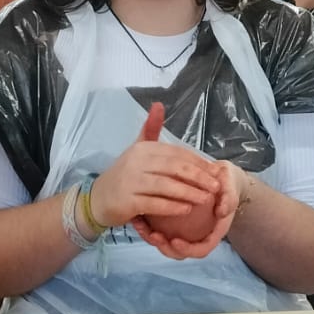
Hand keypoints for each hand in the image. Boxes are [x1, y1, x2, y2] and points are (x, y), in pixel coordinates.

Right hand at [90, 102, 219, 233]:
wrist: (97, 198)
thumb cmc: (124, 175)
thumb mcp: (137, 149)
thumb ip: (150, 129)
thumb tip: (159, 104)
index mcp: (143, 148)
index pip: (177, 152)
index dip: (198, 162)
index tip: (215, 172)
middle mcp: (136, 162)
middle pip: (174, 167)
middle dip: (198, 177)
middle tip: (216, 187)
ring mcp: (131, 182)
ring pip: (167, 186)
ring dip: (190, 192)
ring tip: (206, 199)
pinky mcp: (128, 202)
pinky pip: (155, 204)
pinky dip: (173, 207)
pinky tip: (187, 210)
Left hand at [133, 160, 243, 260]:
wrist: (219, 177)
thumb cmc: (226, 184)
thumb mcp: (231, 188)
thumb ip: (229, 199)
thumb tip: (222, 212)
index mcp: (212, 233)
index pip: (200, 250)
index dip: (187, 249)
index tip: (175, 241)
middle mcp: (196, 235)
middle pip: (178, 251)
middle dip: (164, 247)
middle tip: (153, 235)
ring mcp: (183, 230)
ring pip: (165, 241)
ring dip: (150, 236)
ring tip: (140, 225)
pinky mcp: (171, 222)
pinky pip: (158, 228)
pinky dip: (147, 224)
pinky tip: (138, 215)